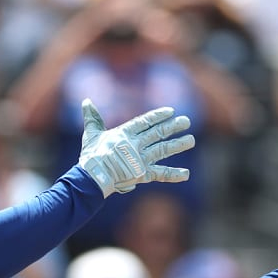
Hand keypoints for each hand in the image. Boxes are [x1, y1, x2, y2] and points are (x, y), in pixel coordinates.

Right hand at [78, 99, 194, 196]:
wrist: (94, 176)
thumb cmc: (91, 156)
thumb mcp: (91, 134)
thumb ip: (92, 118)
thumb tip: (86, 101)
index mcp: (125, 134)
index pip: (145, 121)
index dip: (158, 116)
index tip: (171, 111)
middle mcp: (136, 144)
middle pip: (158, 133)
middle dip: (173, 126)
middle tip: (187, 121)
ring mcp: (141, 159)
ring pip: (164, 150)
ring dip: (178, 145)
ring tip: (191, 140)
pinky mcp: (143, 174)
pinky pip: (161, 174)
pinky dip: (174, 175)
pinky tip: (186, 174)